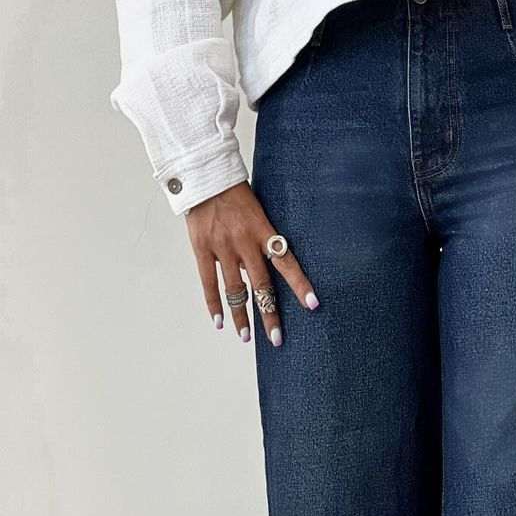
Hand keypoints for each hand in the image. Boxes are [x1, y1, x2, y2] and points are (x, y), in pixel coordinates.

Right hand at [186, 181, 317, 347]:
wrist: (204, 176)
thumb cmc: (236, 195)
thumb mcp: (259, 213)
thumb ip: (264, 241)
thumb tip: (268, 270)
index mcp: (263, 231)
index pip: (287, 262)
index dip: (299, 284)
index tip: (312, 304)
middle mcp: (245, 242)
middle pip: (261, 285)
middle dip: (269, 314)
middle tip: (277, 339)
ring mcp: (223, 247)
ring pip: (235, 290)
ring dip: (241, 317)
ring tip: (247, 337)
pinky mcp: (202, 249)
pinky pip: (209, 283)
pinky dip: (215, 304)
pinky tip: (219, 323)